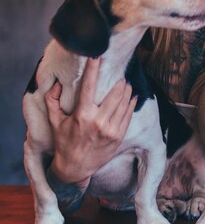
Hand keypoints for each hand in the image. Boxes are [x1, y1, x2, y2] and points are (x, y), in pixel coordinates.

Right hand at [44, 57, 136, 184]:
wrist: (75, 168)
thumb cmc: (64, 142)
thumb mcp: (55, 121)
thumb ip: (52, 100)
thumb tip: (56, 82)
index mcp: (82, 115)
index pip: (89, 86)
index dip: (94, 69)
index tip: (97, 55)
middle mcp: (98, 121)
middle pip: (114, 92)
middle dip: (118, 80)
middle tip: (119, 73)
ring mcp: (111, 129)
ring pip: (124, 102)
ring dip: (127, 89)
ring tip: (126, 83)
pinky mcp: (119, 136)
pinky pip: (129, 114)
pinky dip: (131, 102)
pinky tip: (132, 96)